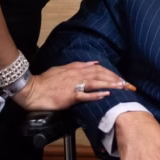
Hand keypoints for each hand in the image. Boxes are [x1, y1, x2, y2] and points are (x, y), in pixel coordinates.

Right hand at [12, 61, 133, 110]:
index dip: (111, 73)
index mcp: (75, 68)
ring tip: (122, 87)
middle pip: (100, 75)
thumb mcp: (61, 69)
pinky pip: (85, 95)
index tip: (121, 78)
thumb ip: (77, 66)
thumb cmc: (45, 81)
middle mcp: (76, 74)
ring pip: (96, 83)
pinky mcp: (69, 96)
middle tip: (128, 84)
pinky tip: (106, 95)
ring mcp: (74, 85)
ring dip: (110, 84)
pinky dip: (96, 95)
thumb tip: (93, 63)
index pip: (98, 69)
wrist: (31, 89)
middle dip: (115, 78)